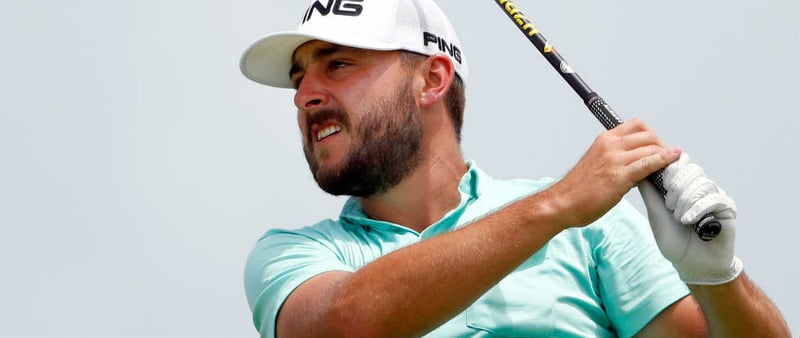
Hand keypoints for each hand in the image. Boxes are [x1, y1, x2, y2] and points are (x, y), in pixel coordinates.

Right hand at [549, 119, 679, 227]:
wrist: (562, 203)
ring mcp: (615, 160)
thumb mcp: (597, 163)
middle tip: (666, 158)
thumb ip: (617, 158)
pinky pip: (649, 163)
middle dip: (662, 145)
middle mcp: (610, 146)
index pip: (636, 125)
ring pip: (652, 148)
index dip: (652, 134)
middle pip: (648, 135)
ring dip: (665, 156)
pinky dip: (664, 161)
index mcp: (604, 140)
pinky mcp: (620, 176)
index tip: (656, 146)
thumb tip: (640, 164)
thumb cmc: (578, 189)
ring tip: (670, 165)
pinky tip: (672, 161)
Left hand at [638, 153, 741, 284]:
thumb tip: (640, 170)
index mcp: (682, 187)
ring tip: (679, 218)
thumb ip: (650, 193)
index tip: (663, 184)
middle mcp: (700, 189)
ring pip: (702, 183)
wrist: (693, 265)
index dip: (671, 169)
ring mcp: (714, 197)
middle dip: (677, 186)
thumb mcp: (656, 215)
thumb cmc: (674, 241)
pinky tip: (689, 220)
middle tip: (669, 206)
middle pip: (691, 170)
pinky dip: (699, 208)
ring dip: (687, 200)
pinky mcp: (727, 208)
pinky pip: (715, 198)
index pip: (679, 163)